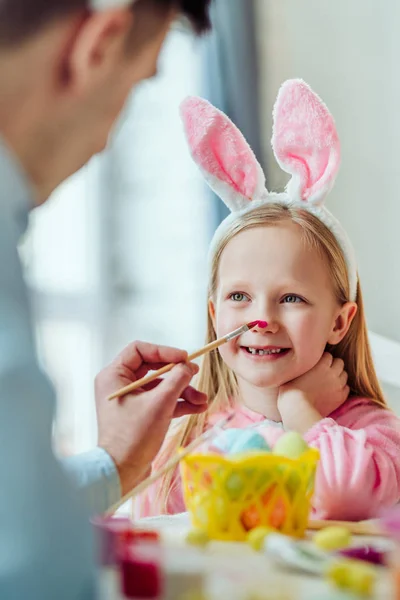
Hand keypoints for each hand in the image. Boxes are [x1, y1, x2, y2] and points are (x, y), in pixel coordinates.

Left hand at [95, 341, 207, 495]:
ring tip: (203, 400)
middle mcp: (119, 385)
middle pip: (153, 368)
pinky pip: (161, 401)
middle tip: (196, 374)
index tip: (184, 358)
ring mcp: (130, 400)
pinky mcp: (139, 415)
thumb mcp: (160, 403)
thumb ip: (176, 380)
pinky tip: (198, 407)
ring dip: (183, 391)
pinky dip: (178, 403)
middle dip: (178, 374)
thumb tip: (189, 366)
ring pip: (160, 386)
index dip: (164, 351)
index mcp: (114, 376)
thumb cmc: (134, 436)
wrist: (122, 472)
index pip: (140, 350)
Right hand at [278, 353, 348, 432]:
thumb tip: (299, 360)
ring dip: (338, 377)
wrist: (297, 409)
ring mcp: (338, 385)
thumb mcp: (292, 371)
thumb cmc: (290, 390)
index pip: (328, 355)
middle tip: (324, 373)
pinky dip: (341, 389)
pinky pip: (346, 388)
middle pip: (339, 362)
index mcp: (321, 363)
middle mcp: (332, 372)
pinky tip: (332, 392)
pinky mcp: (341, 397)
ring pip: (344, 374)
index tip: (316, 365)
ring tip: (328, 383)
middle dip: (333, 366)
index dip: (322, 360)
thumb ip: (301, 364)